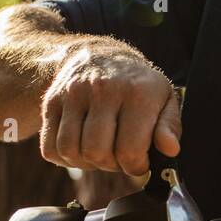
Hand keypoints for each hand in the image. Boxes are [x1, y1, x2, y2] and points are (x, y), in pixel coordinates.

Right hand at [38, 47, 180, 174]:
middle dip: (110, 165)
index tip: (139, 160)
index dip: (135, 166)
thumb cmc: (137, 85)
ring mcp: (73, 94)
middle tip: (119, 156)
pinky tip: (81, 147)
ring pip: (70, 150)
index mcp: (136, 92)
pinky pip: (49, 147)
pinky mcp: (51, 102)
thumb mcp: (164, 99)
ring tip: (100, 151)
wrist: (99, 55)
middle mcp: (102, 89)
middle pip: (97, 152)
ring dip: (86, 162)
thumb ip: (169, 126)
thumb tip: (170, 149)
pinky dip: (64, 157)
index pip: (129, 149)